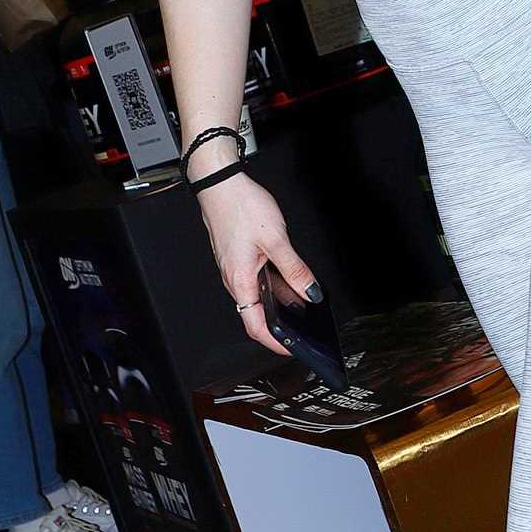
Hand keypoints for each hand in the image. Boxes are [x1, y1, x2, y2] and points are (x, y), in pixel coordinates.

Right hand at [197, 169, 319, 359]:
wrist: (220, 183)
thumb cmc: (240, 207)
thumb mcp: (276, 240)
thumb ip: (295, 270)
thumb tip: (310, 292)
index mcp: (239, 281)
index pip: (255, 326)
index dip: (275, 342)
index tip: (292, 349)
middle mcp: (233, 279)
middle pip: (255, 314)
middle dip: (279, 326)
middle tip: (302, 331)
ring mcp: (234, 269)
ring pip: (257, 296)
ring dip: (278, 304)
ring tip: (301, 304)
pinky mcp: (237, 258)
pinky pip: (256, 281)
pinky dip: (273, 286)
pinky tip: (289, 279)